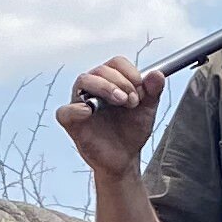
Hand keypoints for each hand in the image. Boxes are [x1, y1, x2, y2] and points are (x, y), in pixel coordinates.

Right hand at [57, 56, 161, 180]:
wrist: (125, 158)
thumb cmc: (131, 132)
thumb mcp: (147, 110)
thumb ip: (153, 91)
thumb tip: (156, 74)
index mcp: (111, 82)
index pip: (115, 63)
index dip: (129, 71)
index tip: (140, 85)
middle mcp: (94, 89)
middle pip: (100, 70)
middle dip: (120, 82)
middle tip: (132, 100)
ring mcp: (81, 104)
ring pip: (83, 81)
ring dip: (104, 87)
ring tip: (120, 100)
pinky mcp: (73, 123)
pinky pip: (65, 112)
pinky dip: (76, 109)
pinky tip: (89, 111)